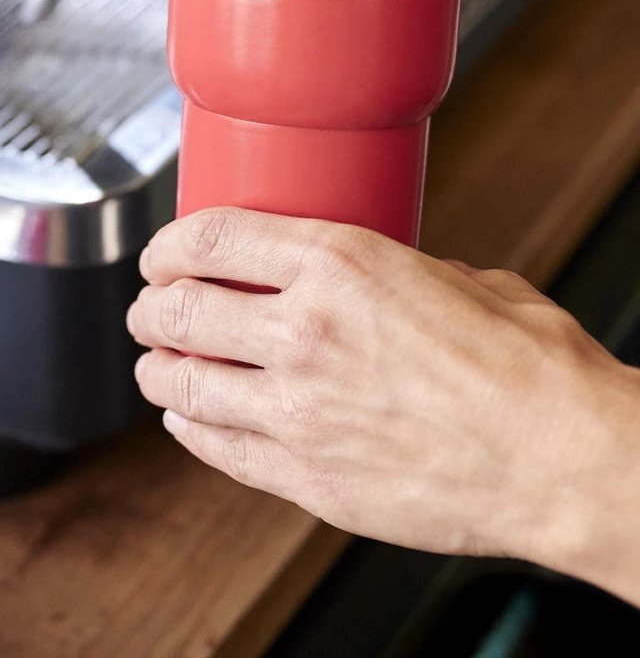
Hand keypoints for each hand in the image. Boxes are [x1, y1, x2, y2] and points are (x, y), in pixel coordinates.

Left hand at [128, 208, 639, 604]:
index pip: (207, 238)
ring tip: (157, 365)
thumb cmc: (528, 367)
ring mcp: (298, 409)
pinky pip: (216, 448)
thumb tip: (365, 274)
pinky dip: (188, 428)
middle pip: (177, 311)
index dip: (166, 246)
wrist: (566, 460)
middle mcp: (304, 331)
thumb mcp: (457, 277)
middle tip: (150, 311)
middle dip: (150, 309)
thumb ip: (388, 271)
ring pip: (181, 383)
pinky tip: (187, 418)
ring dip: (156, 370)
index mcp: (337, 264)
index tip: (160, 255)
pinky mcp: (307, 477)